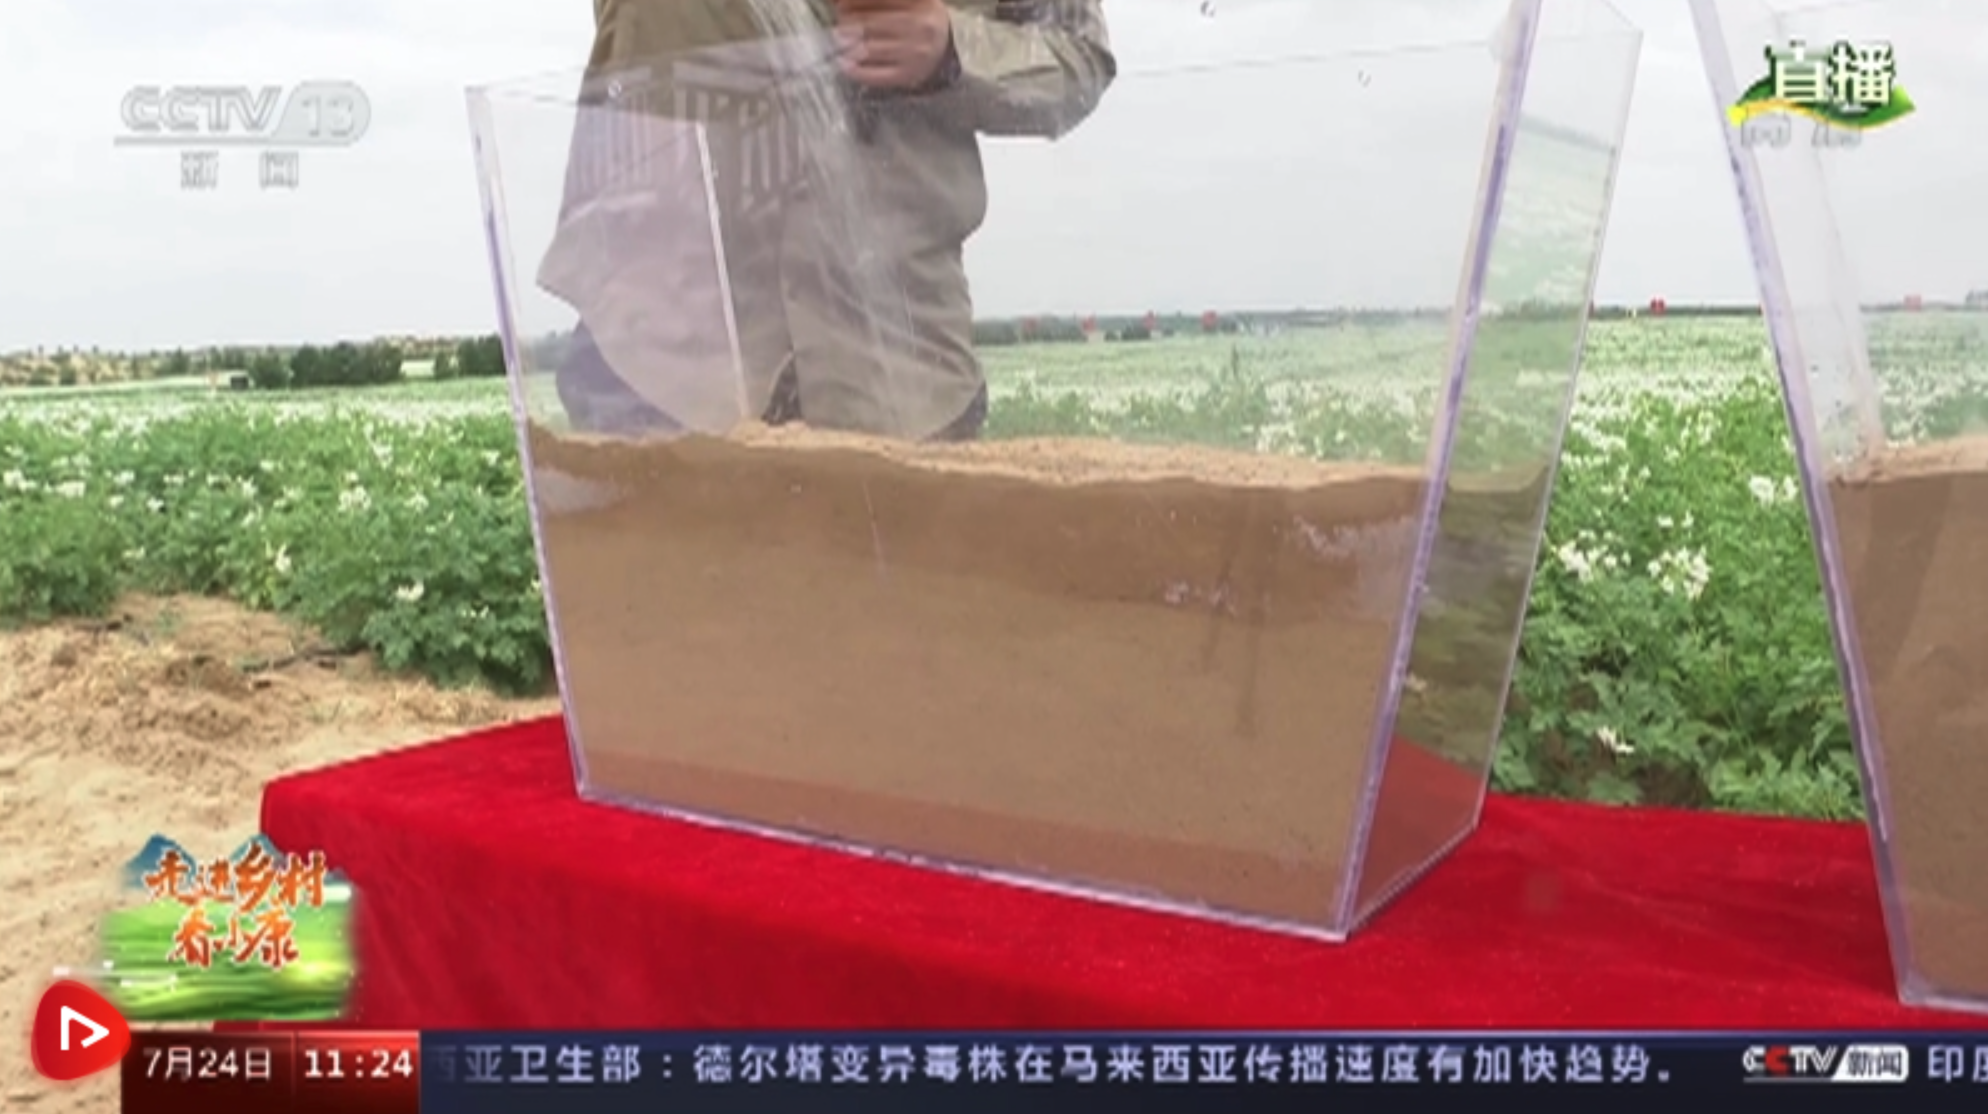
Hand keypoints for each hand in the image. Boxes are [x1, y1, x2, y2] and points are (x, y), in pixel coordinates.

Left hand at [835, 0, 953, 89]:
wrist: (943, 49)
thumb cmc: (918, 18)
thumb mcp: (910, 1)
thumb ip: (881, 2)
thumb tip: (841, 3)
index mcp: (921, 3)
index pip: (881, 2)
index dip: (856, 3)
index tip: (840, 5)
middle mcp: (921, 27)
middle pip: (874, 23)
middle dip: (850, 21)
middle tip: (839, 21)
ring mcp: (915, 53)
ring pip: (872, 48)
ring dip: (849, 44)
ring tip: (838, 39)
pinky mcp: (908, 75)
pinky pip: (877, 75)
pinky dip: (857, 70)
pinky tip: (844, 63)